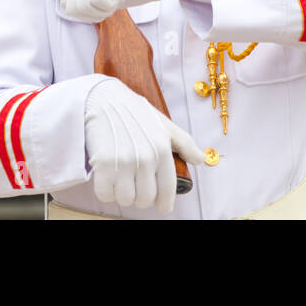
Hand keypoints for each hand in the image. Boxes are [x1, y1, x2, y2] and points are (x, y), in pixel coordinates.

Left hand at [58, 0, 203, 22]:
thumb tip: (70, 10)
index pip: (66, 2)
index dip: (85, 13)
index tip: (105, 5)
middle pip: (72, 7)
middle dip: (93, 14)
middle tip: (114, 1)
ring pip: (82, 6)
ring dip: (103, 10)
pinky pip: (97, 3)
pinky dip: (111, 7)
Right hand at [83, 78, 206, 213]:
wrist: (103, 98)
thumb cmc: (135, 112)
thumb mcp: (164, 124)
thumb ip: (184, 143)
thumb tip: (202, 159)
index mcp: (162, 149)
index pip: (168, 189)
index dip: (165, 203)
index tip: (162, 207)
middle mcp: (146, 157)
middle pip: (145, 199)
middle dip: (140, 195)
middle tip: (134, 183)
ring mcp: (124, 161)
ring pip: (125, 199)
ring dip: (121, 192)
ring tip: (120, 177)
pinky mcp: (103, 163)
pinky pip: (105, 194)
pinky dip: (105, 190)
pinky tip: (106, 177)